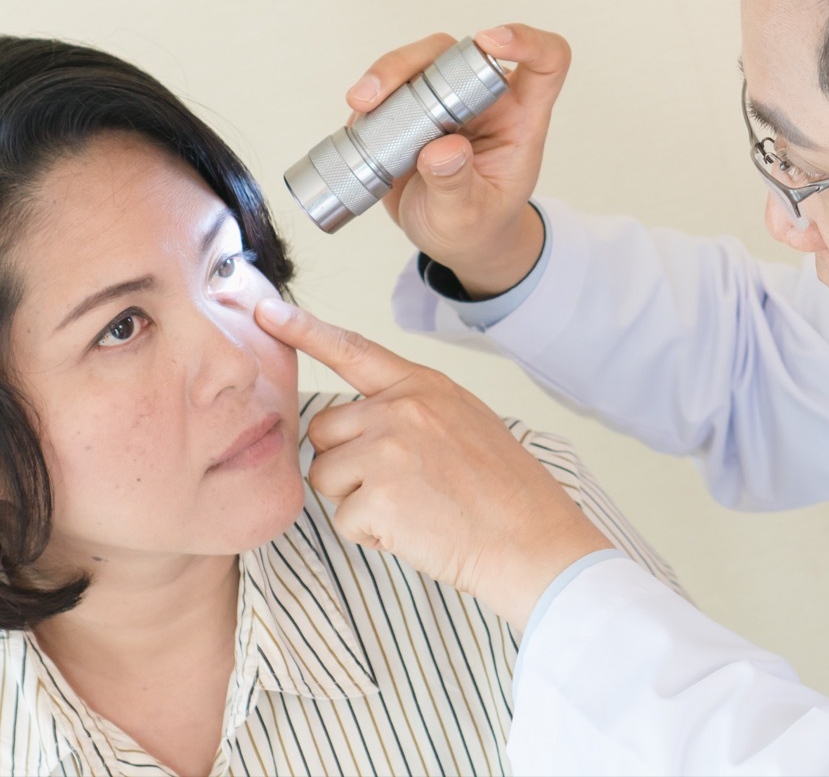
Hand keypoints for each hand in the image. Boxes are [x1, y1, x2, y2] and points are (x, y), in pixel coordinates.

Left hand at [255, 297, 609, 629]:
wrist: (535, 542)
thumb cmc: (507, 494)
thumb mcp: (467, 424)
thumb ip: (413, 411)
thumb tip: (364, 424)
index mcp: (426, 387)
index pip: (354, 350)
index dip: (306, 330)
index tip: (266, 312)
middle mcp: (402, 409)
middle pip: (326, 429)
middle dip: (346, 462)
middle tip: (401, 487)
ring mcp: (389, 450)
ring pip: (327, 475)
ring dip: (357, 501)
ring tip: (414, 510)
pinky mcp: (380, 497)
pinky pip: (344, 519)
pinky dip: (373, 535)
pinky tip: (415, 532)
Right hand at [346, 25, 569, 298]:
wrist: (452, 240)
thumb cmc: (475, 228)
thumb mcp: (467, 217)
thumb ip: (457, 185)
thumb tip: (442, 149)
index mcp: (520, 122)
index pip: (545, 63)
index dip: (527, 41)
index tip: (489, 41)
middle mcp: (486, 102)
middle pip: (459, 54)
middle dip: (415, 62)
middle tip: (379, 95)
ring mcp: (449, 102)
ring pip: (420, 62)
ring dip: (385, 76)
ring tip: (361, 107)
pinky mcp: (416, 108)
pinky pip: (392, 86)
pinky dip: (372, 100)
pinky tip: (361, 124)